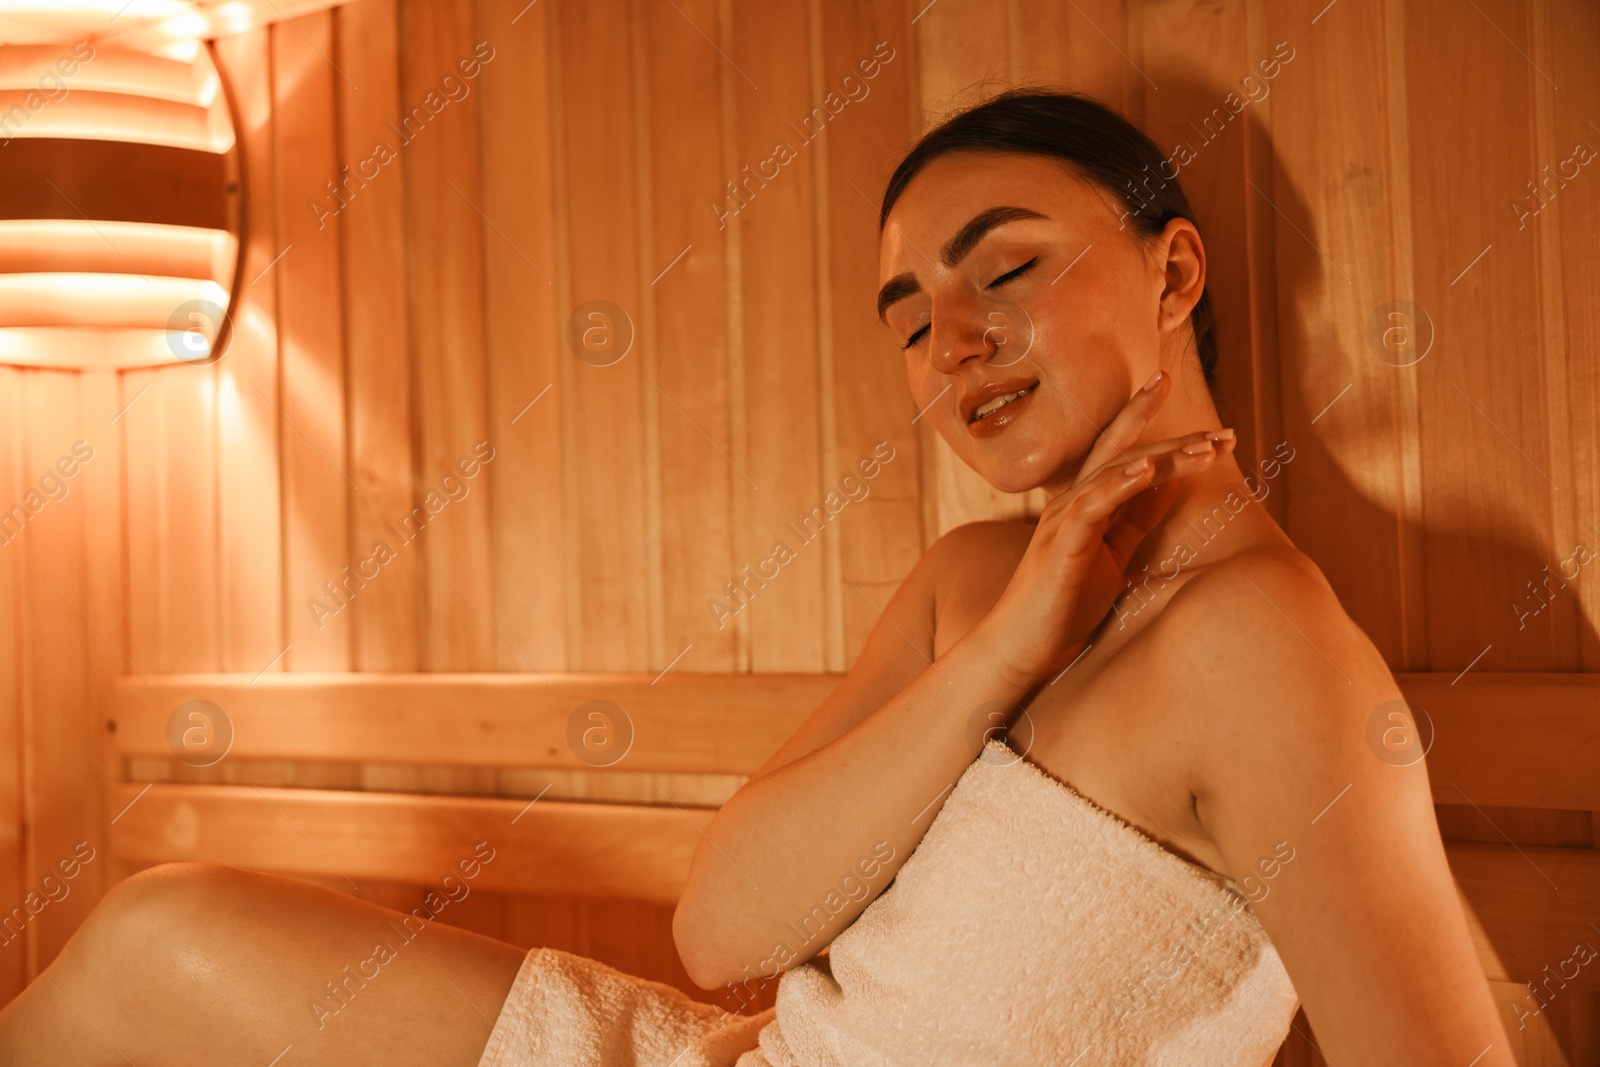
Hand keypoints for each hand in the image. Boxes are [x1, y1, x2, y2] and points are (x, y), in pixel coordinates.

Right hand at [972, 371, 1236, 687]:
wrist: (1019, 648)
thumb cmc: (1063, 605)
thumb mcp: (1112, 555)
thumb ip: (1136, 519)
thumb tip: (1172, 484)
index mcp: (1084, 504)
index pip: (1125, 455)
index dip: (1162, 432)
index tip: (1214, 427)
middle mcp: (1070, 503)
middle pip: (1122, 452)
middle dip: (1172, 435)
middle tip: (1225, 433)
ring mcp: (1062, 523)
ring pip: (1114, 474)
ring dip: (1161, 457)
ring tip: (1204, 448)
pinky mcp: (1059, 548)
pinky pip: (1090, 508)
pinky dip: (1118, 484)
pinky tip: (1145, 470)